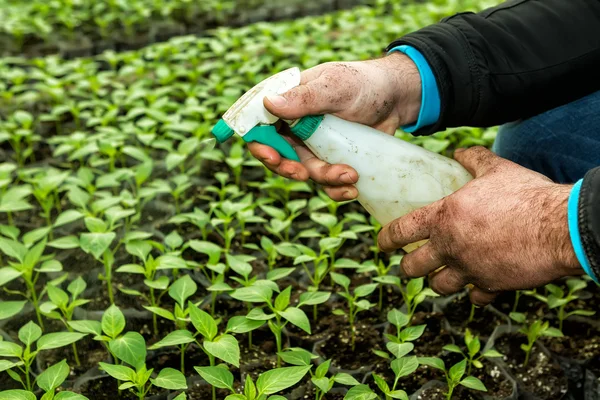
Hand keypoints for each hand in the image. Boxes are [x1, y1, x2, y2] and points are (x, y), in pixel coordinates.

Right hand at [248, 53, 420, 200]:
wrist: (398, 99)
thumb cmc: (365, 83)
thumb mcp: (336, 88)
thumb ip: (304, 98)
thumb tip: (268, 102)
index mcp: (288, 102)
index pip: (260, 125)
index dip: (259, 143)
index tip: (272, 157)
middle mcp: (295, 125)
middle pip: (278, 154)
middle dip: (289, 169)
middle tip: (304, 175)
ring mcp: (313, 144)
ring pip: (304, 170)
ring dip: (324, 178)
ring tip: (350, 176)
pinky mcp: (330, 159)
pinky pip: (325, 180)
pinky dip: (336, 188)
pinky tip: (353, 188)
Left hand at [377, 146, 582, 304]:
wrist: (558, 227)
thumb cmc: (525, 196)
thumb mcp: (497, 169)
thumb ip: (474, 159)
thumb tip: (461, 151)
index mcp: (443, 218)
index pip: (400, 231)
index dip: (385, 240)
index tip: (382, 244)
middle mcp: (450, 247)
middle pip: (412, 267)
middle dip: (408, 267)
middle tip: (411, 262)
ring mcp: (469, 269)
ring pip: (439, 286)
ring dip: (438, 281)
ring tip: (441, 274)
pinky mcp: (491, 285)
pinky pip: (475, 296)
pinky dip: (474, 292)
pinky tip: (478, 284)